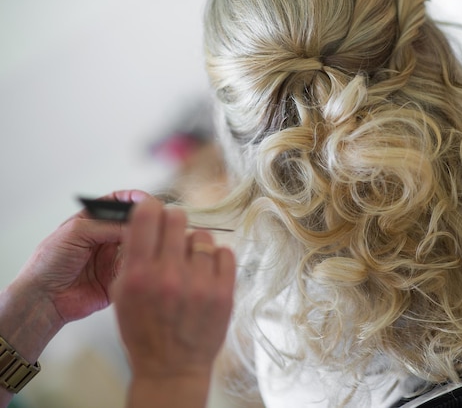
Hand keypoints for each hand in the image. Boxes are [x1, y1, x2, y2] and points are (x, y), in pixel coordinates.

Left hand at [16, 190, 150, 325]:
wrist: (43, 298)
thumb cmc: (49, 263)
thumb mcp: (76, 232)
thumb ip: (106, 225)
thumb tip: (136, 224)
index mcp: (92, 221)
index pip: (118, 203)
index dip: (134, 199)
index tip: (148, 201)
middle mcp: (105, 237)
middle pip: (132, 224)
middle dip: (145, 222)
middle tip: (155, 222)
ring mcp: (112, 257)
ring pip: (138, 244)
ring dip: (145, 242)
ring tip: (148, 242)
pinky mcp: (118, 277)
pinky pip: (135, 267)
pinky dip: (141, 263)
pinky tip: (141, 262)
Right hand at [110, 200, 234, 406]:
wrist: (171, 367)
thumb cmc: (143, 330)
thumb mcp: (122, 294)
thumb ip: (131, 255)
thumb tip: (144, 217)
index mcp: (139, 274)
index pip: (146, 215)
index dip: (150, 207)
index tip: (153, 211)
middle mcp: (170, 275)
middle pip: (177, 218)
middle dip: (172, 223)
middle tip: (172, 237)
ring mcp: (200, 284)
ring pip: (203, 236)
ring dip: (195, 245)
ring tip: (189, 264)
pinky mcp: (225, 293)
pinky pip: (225, 253)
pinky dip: (216, 259)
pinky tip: (206, 273)